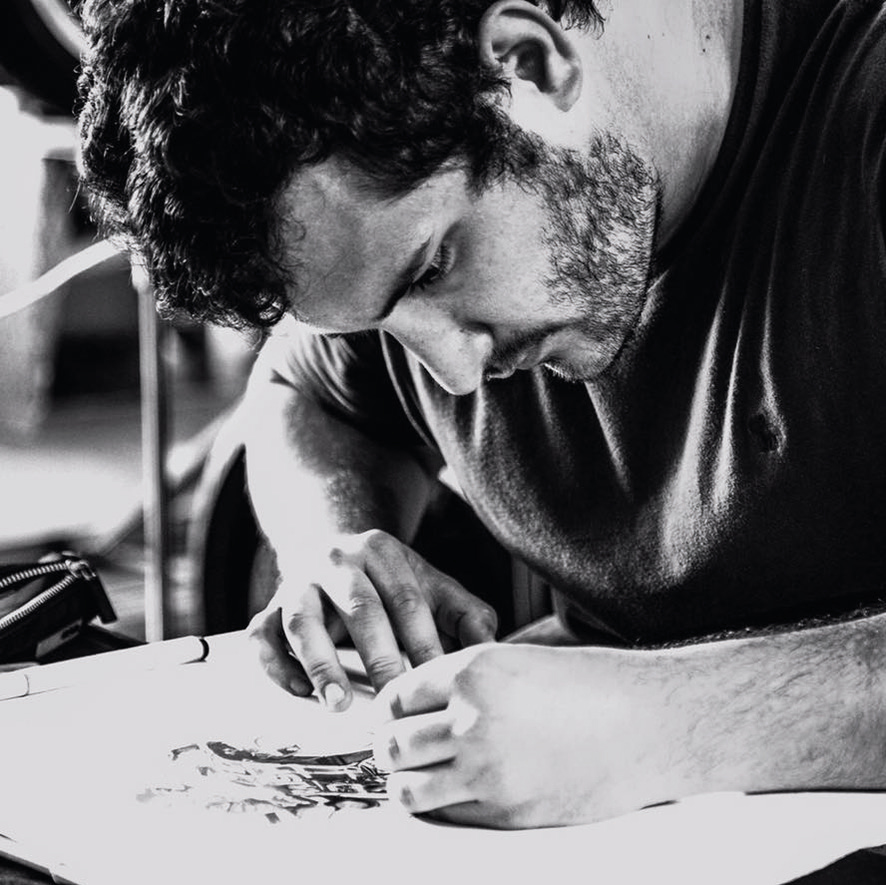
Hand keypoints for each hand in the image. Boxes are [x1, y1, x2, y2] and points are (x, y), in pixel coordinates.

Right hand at [247, 529, 497, 709]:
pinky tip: (301, 693)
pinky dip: (276, 665)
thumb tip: (490, 650)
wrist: (336, 552)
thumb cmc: (396, 585)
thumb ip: (467, 616)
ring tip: (338, 705)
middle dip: (379, 656)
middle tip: (395, 702)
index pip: (407, 599)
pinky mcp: (269, 607)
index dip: (424, 643)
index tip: (438, 684)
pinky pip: (262, 635)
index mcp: (382, 550)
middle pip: (359, 607)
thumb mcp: (434, 589)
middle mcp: (336, 559)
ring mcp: (297, 581)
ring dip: (320, 662)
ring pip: (300, 618)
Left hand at [373, 643, 687, 828]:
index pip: (395, 696)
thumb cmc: (591, 686)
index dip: (387, 710)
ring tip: (420, 776)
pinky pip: (445, 813)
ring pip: (407, 788)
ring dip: (406, 783)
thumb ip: (468, 679)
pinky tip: (454, 792)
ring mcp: (486, 768)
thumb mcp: (519, 659)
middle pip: (391, 744)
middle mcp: (471, 718)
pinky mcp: (504, 810)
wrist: (646, 723)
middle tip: (398, 749)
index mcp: (473, 671)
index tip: (392, 719)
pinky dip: (439, 805)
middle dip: (389, 748)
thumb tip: (423, 703)